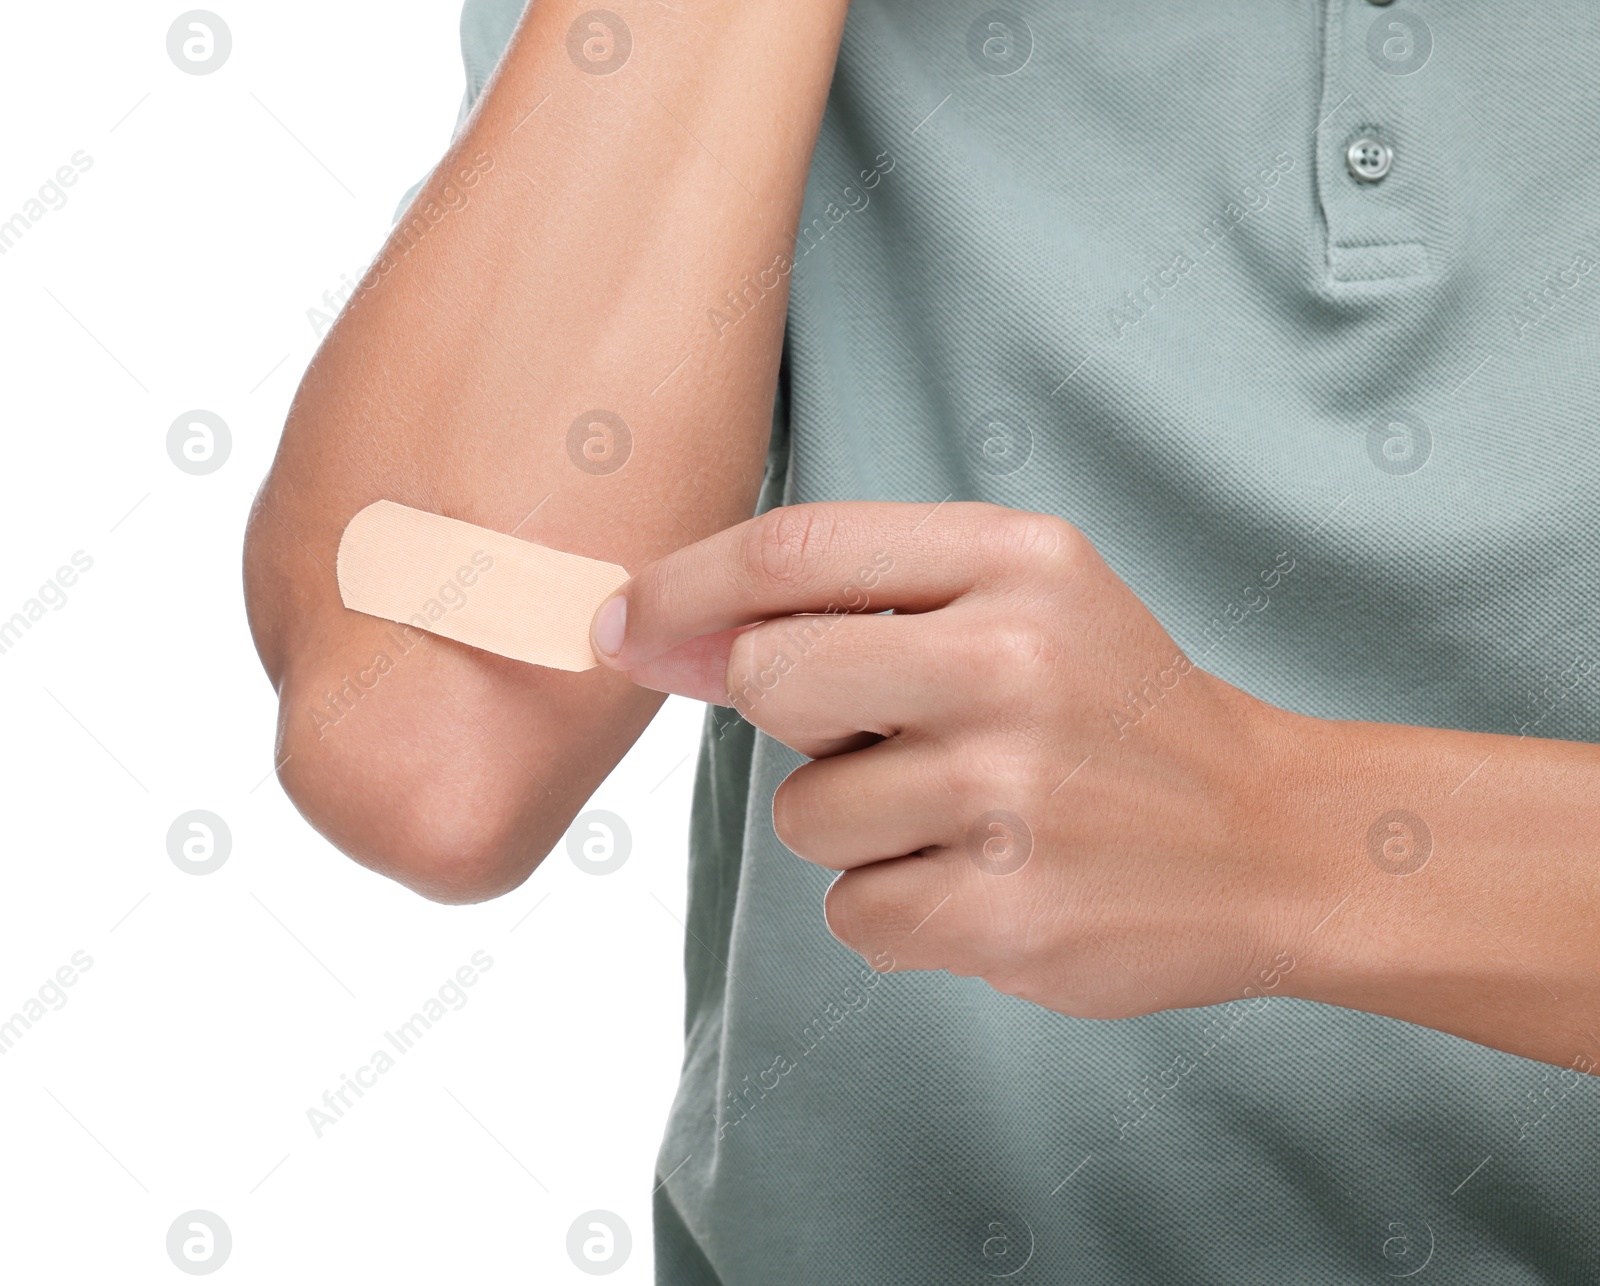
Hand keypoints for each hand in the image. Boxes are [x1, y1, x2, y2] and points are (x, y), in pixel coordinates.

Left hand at [590, 502, 1302, 1017]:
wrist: (1270, 838)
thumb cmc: (1117, 712)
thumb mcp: (1025, 602)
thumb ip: (854, 604)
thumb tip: (667, 643)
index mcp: (1016, 561)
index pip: (791, 551)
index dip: (682, 587)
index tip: (621, 626)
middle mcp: (1011, 663)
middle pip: (772, 679)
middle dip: (790, 715)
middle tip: (884, 733)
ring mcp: (1010, 794)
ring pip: (804, 816)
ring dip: (854, 827)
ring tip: (967, 815)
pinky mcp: (1006, 915)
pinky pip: (851, 913)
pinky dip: (893, 906)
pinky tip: (985, 880)